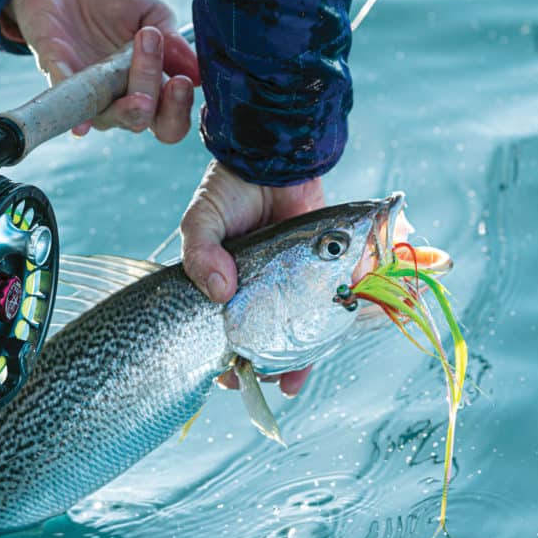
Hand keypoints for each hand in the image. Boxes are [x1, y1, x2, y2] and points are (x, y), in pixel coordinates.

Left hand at [2, 0, 199, 142]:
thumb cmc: (114, 4)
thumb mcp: (150, 13)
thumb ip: (172, 41)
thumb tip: (198, 73)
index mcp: (150, 89)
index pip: (170, 121)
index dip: (178, 110)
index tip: (182, 81)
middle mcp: (120, 101)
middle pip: (141, 119)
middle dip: (150, 92)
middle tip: (152, 52)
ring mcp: (89, 96)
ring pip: (107, 116)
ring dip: (121, 96)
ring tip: (130, 56)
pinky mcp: (58, 80)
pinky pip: (65, 102)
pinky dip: (75, 112)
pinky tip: (82, 126)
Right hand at [181, 161, 325, 395]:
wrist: (273, 154)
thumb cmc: (230, 191)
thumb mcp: (201, 222)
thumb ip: (200, 254)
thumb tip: (219, 292)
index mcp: (228, 287)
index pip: (226, 333)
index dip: (226, 359)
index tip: (227, 375)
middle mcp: (264, 292)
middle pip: (266, 342)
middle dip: (264, 368)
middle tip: (264, 382)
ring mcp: (296, 284)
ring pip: (300, 332)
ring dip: (299, 360)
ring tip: (292, 380)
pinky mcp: (326, 269)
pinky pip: (333, 302)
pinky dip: (337, 321)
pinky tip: (329, 341)